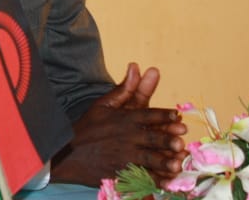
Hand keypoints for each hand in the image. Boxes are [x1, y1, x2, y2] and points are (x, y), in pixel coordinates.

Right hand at [52, 63, 186, 187]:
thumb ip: (124, 89)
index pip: (147, 115)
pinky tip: (168, 182)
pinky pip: (142, 178)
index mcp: (123, 119)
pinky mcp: (121, 173)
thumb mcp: (103, 104)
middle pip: (150, 138)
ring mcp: (123, 157)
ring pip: (148, 159)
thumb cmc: (89, 126)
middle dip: (166, 139)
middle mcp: (125, 137)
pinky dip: (156, 180)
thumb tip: (136, 66)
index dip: (163, 116)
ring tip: (177, 163)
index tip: (177, 116)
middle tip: (180, 141)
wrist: (68, 153)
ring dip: (164, 161)